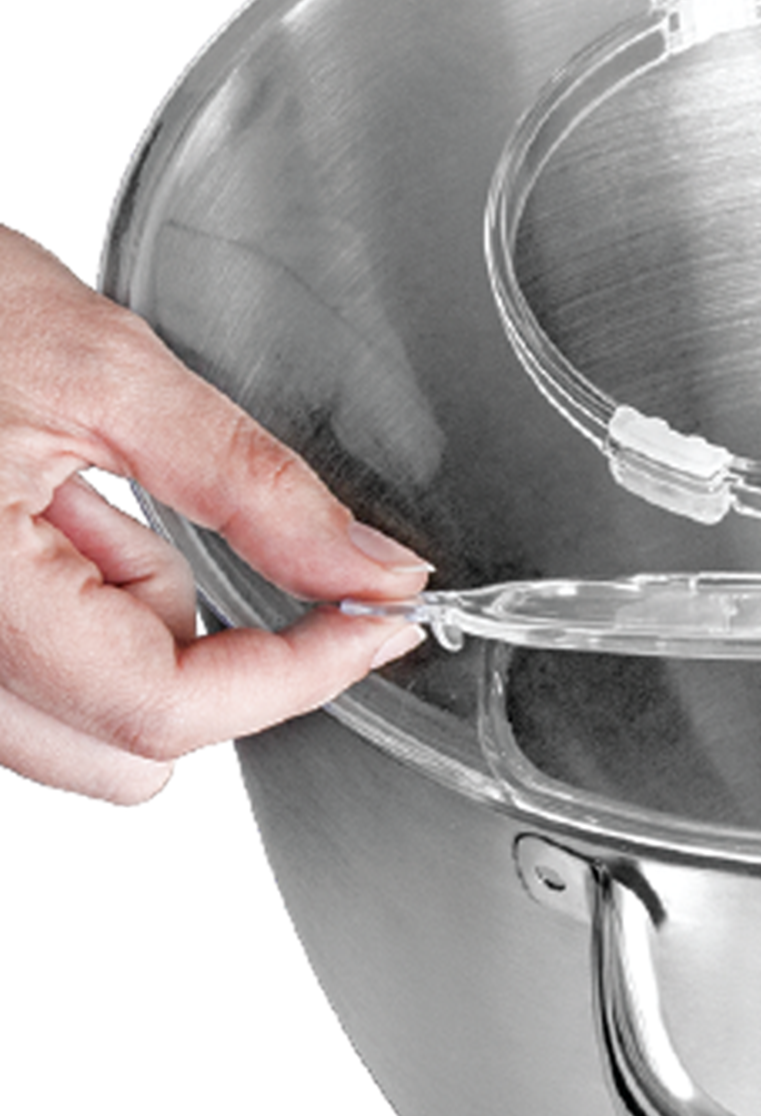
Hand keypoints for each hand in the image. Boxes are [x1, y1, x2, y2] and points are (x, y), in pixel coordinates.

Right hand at [0, 226, 431, 802]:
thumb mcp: (105, 365)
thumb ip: (251, 484)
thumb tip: (370, 571)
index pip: (171, 709)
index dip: (297, 672)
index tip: (372, 618)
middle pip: (133, 749)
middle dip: (190, 650)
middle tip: (150, 514)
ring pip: (85, 736)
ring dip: (122, 638)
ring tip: (70, 501)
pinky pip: (32, 697)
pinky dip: (70, 626)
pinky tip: (37, 524)